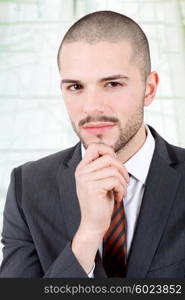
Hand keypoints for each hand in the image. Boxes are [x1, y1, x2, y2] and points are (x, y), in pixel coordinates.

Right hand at [72, 143, 128, 272]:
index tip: (116, 163)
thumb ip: (102, 167)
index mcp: (82, 168)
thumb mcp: (100, 181)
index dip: (108, 150)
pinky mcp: (93, 188)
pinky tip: (119, 197)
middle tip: (124, 180)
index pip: (94, 147)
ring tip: (122, 190)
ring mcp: (86, 179)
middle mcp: (81, 172)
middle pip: (108, 157)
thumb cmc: (99, 203)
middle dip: (122, 168)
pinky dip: (122, 189)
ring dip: (123, 181)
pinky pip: (115, 181)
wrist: (93, 224)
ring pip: (114, 169)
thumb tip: (113, 154)